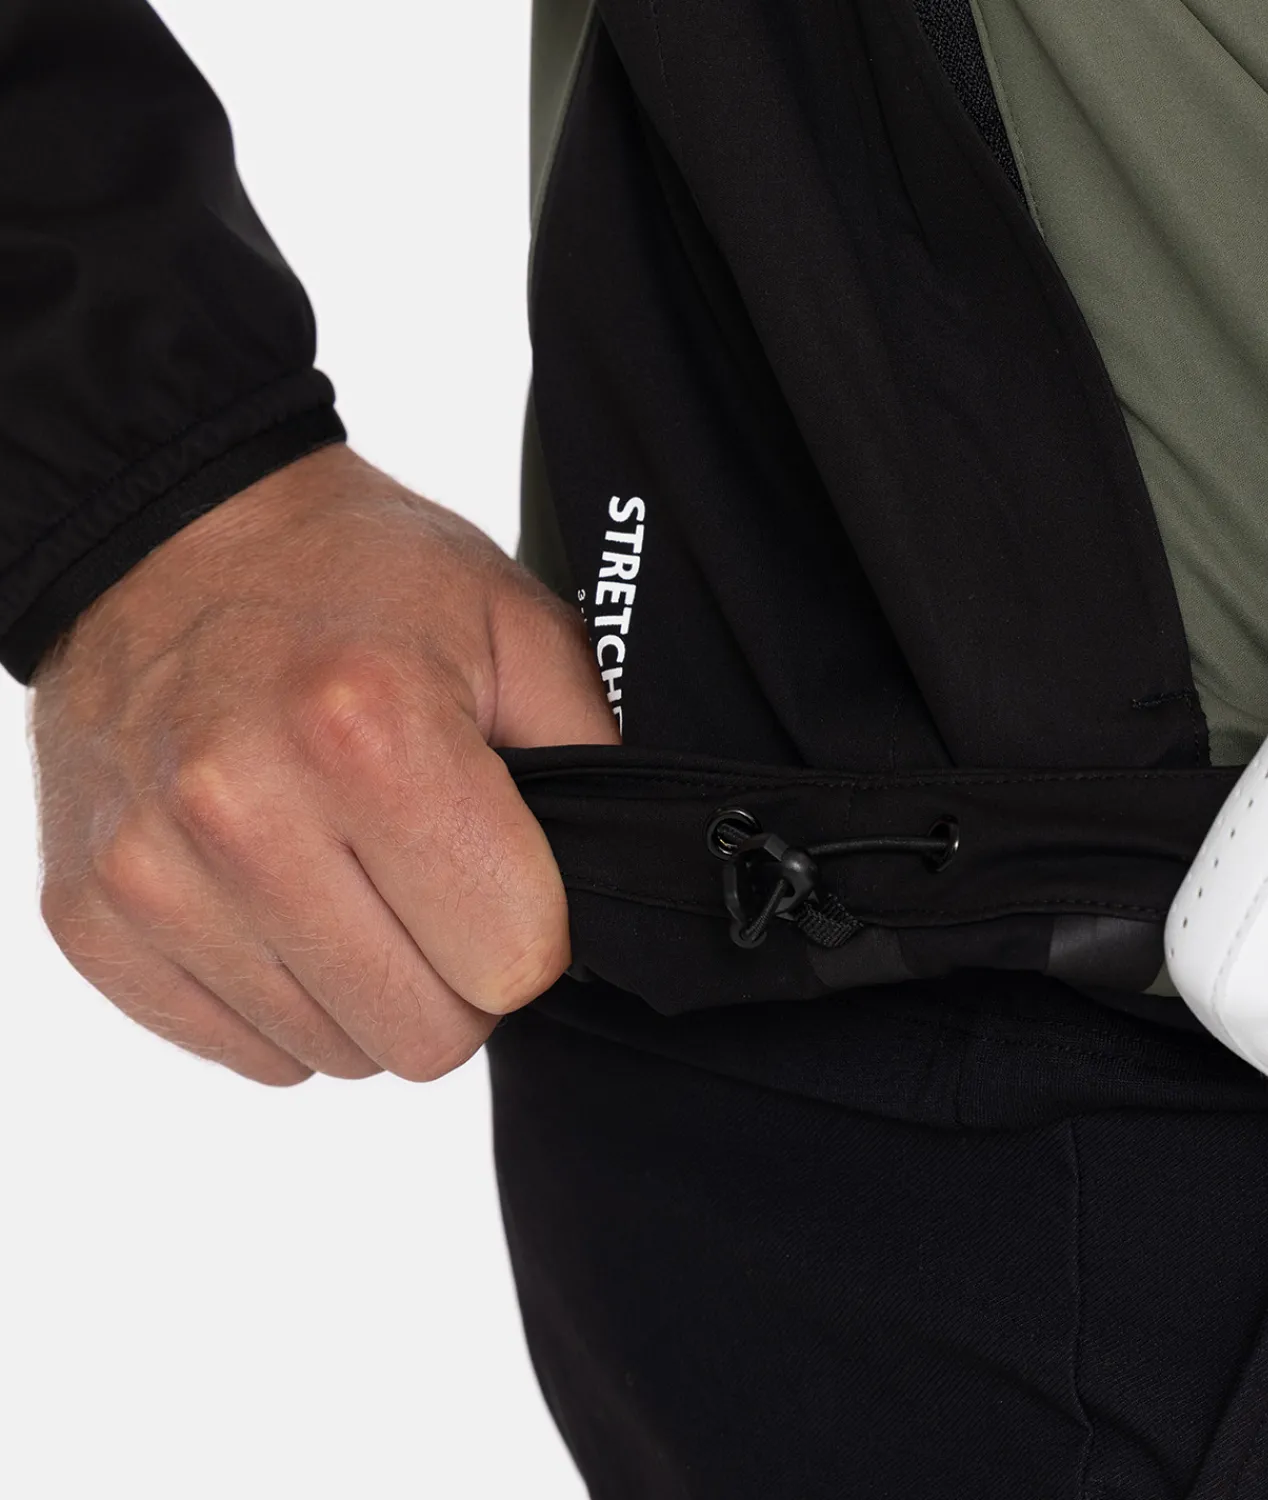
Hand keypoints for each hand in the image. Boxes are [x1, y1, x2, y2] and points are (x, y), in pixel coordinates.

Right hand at [31, 444, 616, 1084]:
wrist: (166, 538)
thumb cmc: (353, 577)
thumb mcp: (515, 627)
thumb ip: (596, 759)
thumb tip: (625, 884)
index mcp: (375, 731)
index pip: (513, 963)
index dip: (534, 928)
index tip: (506, 873)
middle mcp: (245, 811)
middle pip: (427, 1036)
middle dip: (458, 976)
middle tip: (435, 881)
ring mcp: (154, 876)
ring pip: (337, 1056)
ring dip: (369, 987)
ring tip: (351, 875)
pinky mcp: (94, 920)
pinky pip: (246, 1050)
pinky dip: (284, 997)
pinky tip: (280, 898)